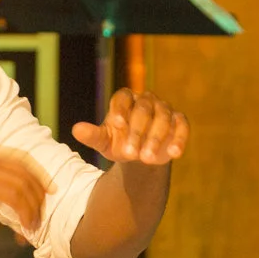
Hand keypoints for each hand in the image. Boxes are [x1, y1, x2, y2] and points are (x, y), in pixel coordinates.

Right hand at [0, 144, 49, 235]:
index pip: (19, 160)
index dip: (37, 175)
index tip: (48, 190)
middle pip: (24, 171)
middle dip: (39, 192)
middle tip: (44, 211)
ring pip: (20, 185)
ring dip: (31, 206)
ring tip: (33, 224)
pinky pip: (10, 197)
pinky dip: (21, 211)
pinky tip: (22, 224)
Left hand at [74, 89, 188, 166]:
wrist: (140, 156)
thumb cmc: (119, 143)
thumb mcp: (104, 142)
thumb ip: (92, 135)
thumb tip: (76, 130)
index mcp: (126, 99)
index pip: (122, 98)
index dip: (120, 110)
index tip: (116, 124)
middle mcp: (146, 100)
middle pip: (143, 111)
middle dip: (137, 132)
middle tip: (129, 154)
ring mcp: (164, 109)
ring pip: (163, 119)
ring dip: (155, 139)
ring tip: (146, 159)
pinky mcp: (179, 121)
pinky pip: (182, 126)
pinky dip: (179, 139)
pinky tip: (174, 154)